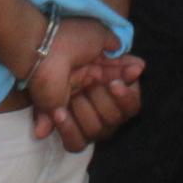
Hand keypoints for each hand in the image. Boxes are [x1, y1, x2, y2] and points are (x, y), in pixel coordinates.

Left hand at [24, 13, 134, 151]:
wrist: (43, 47)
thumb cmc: (70, 40)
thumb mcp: (101, 39)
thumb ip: (121, 57)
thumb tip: (140, 67)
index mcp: (107, 82)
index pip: (130, 103)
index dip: (126, 97)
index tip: (116, 84)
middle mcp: (95, 101)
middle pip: (117, 119)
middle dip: (105, 100)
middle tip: (91, 83)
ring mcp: (78, 114)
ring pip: (99, 131)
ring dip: (88, 110)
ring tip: (75, 94)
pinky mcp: (59, 124)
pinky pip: (75, 143)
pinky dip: (70, 129)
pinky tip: (61, 112)